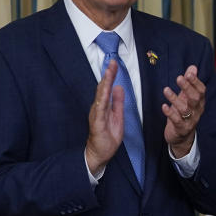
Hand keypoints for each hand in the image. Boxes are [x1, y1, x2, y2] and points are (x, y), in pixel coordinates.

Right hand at [84, 59, 123, 173]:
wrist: (100, 152)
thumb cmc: (107, 135)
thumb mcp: (118, 116)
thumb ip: (118, 102)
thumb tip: (119, 87)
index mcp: (104, 105)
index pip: (107, 87)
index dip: (111, 75)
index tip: (115, 64)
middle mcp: (98, 107)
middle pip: (103, 88)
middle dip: (108, 75)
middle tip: (112, 62)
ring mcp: (96, 114)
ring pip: (100, 96)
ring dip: (105, 84)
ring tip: (109, 73)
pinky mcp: (97, 123)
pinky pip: (100, 110)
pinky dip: (102, 100)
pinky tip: (105, 92)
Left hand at [162, 65, 205, 157]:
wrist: (182, 137)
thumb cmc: (184, 113)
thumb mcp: (187, 97)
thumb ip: (190, 82)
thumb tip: (193, 67)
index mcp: (199, 102)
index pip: (201, 90)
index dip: (195, 82)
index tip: (188, 73)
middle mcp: (197, 110)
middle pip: (195, 98)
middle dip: (187, 87)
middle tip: (179, 78)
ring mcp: (190, 120)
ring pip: (185, 109)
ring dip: (175, 99)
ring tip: (166, 90)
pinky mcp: (182, 128)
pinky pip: (177, 120)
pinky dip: (170, 113)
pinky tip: (164, 106)